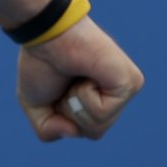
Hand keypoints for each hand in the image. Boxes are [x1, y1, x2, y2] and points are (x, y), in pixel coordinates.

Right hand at [16, 16, 143, 141]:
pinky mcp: (130, 83)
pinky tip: (85, 75)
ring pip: (98, 126)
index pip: (87, 130)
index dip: (63, 116)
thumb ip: (48, 130)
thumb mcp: (36, 105)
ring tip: (76, 77)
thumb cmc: (41, 63)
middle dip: (69, 112)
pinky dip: (84, 96)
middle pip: (94, 132)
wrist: (45, 34)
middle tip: (66, 83)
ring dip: (74, 104)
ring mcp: (127, 89)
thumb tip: (74, 132)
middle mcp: (117, 95)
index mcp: (101, 99)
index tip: (58, 87)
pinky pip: (102, 112)